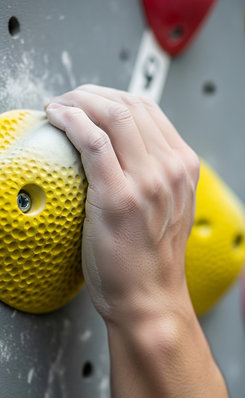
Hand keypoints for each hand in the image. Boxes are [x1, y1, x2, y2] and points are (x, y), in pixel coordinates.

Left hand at [45, 85, 199, 324]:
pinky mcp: (120, 197)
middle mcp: (169, 169)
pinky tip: (57, 118)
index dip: (112, 97)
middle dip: (91, 93)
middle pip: (129, 105)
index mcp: (181, 167)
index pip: (147, 110)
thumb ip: (150, 176)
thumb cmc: (149, 261)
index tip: (89, 101)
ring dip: (78, 101)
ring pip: (112, 115)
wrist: (150, 299)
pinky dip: (72, 121)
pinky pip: (93, 142)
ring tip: (59, 107)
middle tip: (68, 100)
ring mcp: (147, 182)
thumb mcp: (164, 208)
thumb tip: (117, 153)